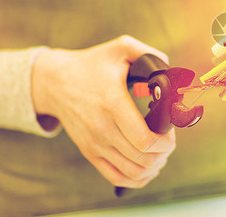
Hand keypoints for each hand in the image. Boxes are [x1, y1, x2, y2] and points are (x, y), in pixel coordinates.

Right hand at [31, 35, 174, 187]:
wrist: (55, 82)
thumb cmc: (93, 64)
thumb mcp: (121, 48)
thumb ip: (149, 54)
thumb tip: (169, 70)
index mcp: (113, 104)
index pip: (144, 139)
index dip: (165, 141)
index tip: (171, 131)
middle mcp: (102, 128)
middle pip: (143, 158)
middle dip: (164, 151)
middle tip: (168, 139)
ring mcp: (94, 143)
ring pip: (133, 172)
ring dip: (154, 165)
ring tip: (160, 151)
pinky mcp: (90, 152)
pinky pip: (117, 177)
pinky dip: (137, 178)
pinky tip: (148, 167)